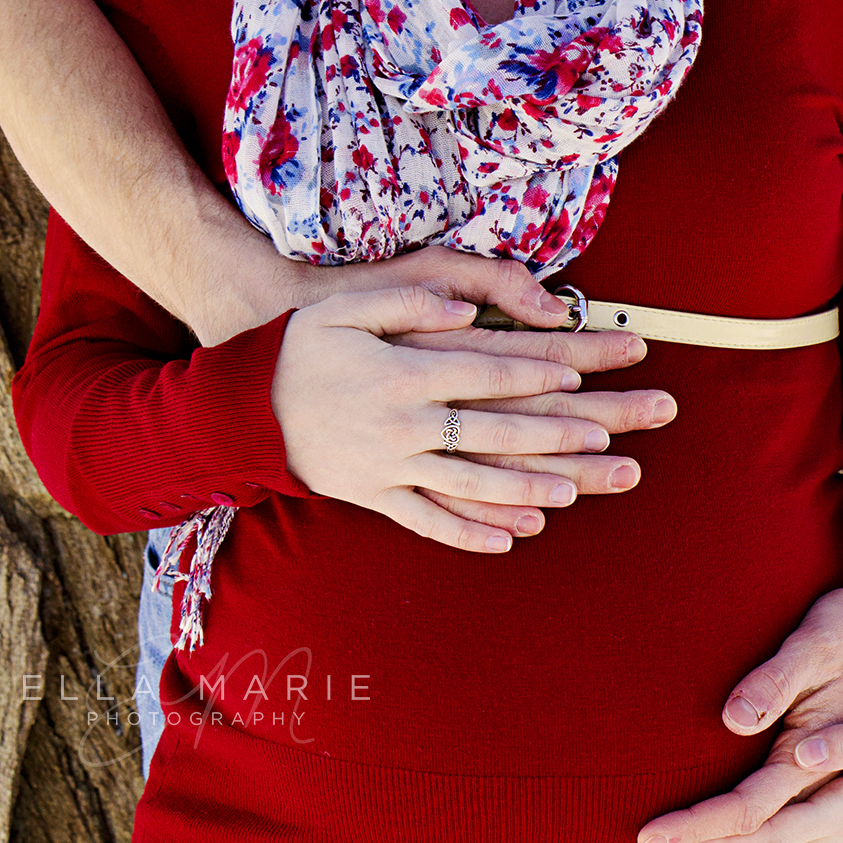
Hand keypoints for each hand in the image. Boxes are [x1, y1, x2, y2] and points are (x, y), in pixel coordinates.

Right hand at [270, 286, 675, 551]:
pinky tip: (511, 540)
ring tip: (574, 489)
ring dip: (525, 488)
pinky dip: (470, 532)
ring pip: (471, 482)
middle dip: (552, 433)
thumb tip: (466, 311)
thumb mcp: (346, 308)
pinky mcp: (373, 496)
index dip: (533, 371)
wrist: (239, 409)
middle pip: (491, 431)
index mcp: (401, 374)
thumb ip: (408, 302)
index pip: (482, 372)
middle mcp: (401, 425)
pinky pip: (428, 521)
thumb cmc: (298, 347)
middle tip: (603, 434)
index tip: (577, 371)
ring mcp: (388, 467)